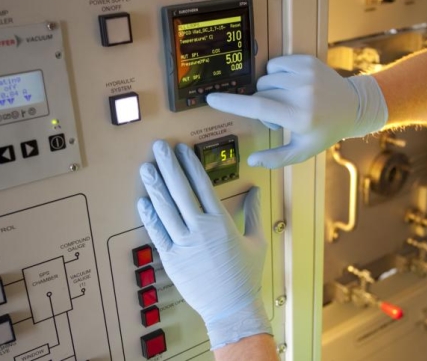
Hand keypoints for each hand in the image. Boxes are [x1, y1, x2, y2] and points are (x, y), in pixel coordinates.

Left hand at [137, 141, 271, 348]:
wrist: (231, 308)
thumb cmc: (246, 275)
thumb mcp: (256, 241)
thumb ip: (254, 212)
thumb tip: (256, 189)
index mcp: (221, 223)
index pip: (203, 185)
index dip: (191, 165)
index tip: (182, 149)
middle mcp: (200, 229)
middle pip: (180, 191)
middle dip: (168, 166)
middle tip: (159, 146)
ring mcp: (183, 244)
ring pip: (165, 209)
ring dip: (154, 186)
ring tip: (146, 167)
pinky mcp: (171, 259)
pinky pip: (157, 233)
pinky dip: (148, 217)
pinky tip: (142, 201)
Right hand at [207, 54, 387, 168]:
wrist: (353, 106)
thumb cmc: (324, 132)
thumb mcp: (303, 151)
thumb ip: (276, 159)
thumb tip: (252, 160)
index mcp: (299, 117)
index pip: (258, 108)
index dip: (232, 103)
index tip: (212, 98)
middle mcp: (303, 93)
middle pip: (260, 94)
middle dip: (262, 105)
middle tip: (280, 115)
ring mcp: (306, 74)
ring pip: (266, 78)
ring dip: (270, 90)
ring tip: (288, 100)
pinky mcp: (308, 61)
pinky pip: (276, 64)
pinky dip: (277, 74)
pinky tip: (292, 85)